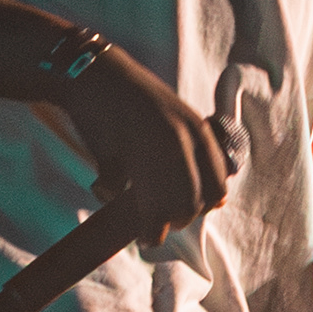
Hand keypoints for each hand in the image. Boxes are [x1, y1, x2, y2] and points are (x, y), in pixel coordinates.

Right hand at [58, 47, 231, 242]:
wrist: (95, 76)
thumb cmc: (133, 102)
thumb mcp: (176, 120)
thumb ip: (193, 151)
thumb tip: (214, 200)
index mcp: (198, 130)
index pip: (217, 182)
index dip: (206, 204)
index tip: (191, 213)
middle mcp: (180, 139)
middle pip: (192, 199)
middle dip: (180, 219)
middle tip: (165, 226)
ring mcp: (150, 147)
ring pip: (164, 204)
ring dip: (156, 226)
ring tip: (149, 235)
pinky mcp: (118, 154)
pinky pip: (125, 195)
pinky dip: (128, 212)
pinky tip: (122, 213)